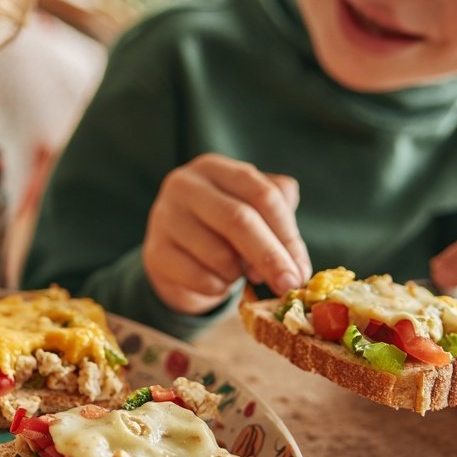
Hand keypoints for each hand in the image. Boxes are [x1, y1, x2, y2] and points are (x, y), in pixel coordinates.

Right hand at [142, 154, 311, 314]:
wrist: (176, 252)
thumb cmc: (222, 228)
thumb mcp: (253, 210)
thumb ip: (279, 221)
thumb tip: (295, 263)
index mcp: (215, 168)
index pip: (262, 194)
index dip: (287, 233)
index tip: (301, 268)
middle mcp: (185, 185)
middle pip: (239, 219)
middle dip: (270, 257)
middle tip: (289, 284)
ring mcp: (164, 217)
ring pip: (218, 254)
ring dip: (239, 274)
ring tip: (237, 272)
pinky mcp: (154, 252)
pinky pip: (199, 278)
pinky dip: (218, 288)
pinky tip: (216, 280)